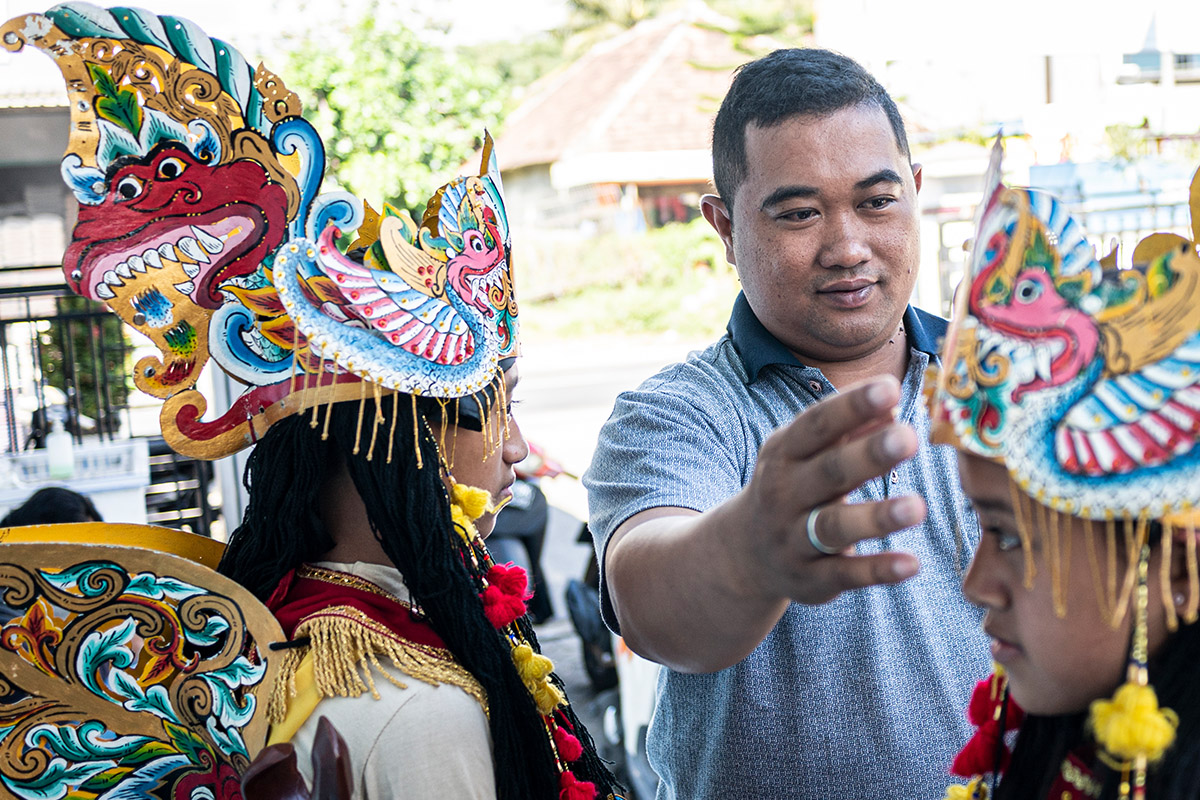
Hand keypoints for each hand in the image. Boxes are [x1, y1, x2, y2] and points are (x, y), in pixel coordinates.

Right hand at [720, 375, 925, 605]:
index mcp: (783, 454)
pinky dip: (877, 570)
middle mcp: (783, 494)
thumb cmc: (792, 487)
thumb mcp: (807, 454)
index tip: (890, 387)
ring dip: (875, 517)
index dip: (852, 406)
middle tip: (909, 437)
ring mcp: (793, 539)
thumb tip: (894, 406)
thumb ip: (850, 432)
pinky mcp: (810, 579)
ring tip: (918, 507)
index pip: (817, 425)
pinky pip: (844, 574)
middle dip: (868, 455)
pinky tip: (911, 564)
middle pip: (828, 472)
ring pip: (834, 526)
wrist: (744, 553)